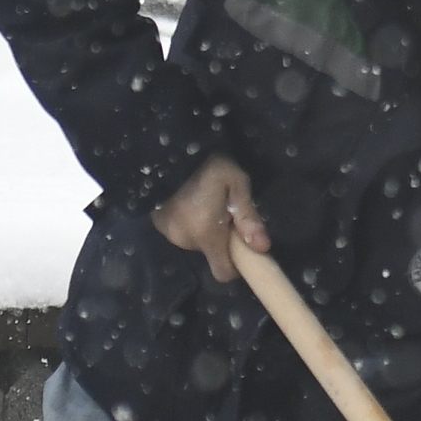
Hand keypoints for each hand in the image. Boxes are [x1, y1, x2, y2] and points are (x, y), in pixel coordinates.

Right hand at [153, 157, 270, 285]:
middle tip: (223, 212)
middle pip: (210, 254)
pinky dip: (188, 223)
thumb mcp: (237, 183)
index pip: (223, 272)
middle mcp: (185, 240)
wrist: (170, 147)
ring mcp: (168, 232)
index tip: (240, 247)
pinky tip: (189, 202)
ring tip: (205, 203)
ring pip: (195, 242)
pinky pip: (181, 232)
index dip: (235, 265)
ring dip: (203, 230)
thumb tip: (263, 248)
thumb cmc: (209, 164)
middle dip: (219, 240)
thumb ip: (248, 217)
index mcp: (207, 234)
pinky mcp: (158, 223)